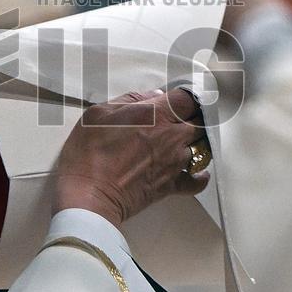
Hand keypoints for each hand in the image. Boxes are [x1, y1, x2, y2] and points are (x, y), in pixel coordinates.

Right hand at [53, 89, 210, 225]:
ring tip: (184, 142)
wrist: (89, 194)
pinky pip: (198, 180)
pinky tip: (194, 171)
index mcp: (156, 114)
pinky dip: (199, 175)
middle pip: (200, 121)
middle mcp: (172, 136)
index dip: (186, 97)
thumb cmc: (89, 153)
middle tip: (180, 119)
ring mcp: (175, 162)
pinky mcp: (172, 185)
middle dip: (193, 118)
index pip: (187, 98)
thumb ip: (129, 100)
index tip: (178, 99)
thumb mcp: (99, 113)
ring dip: (196, 143)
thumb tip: (152, 96)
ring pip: (202, 147)